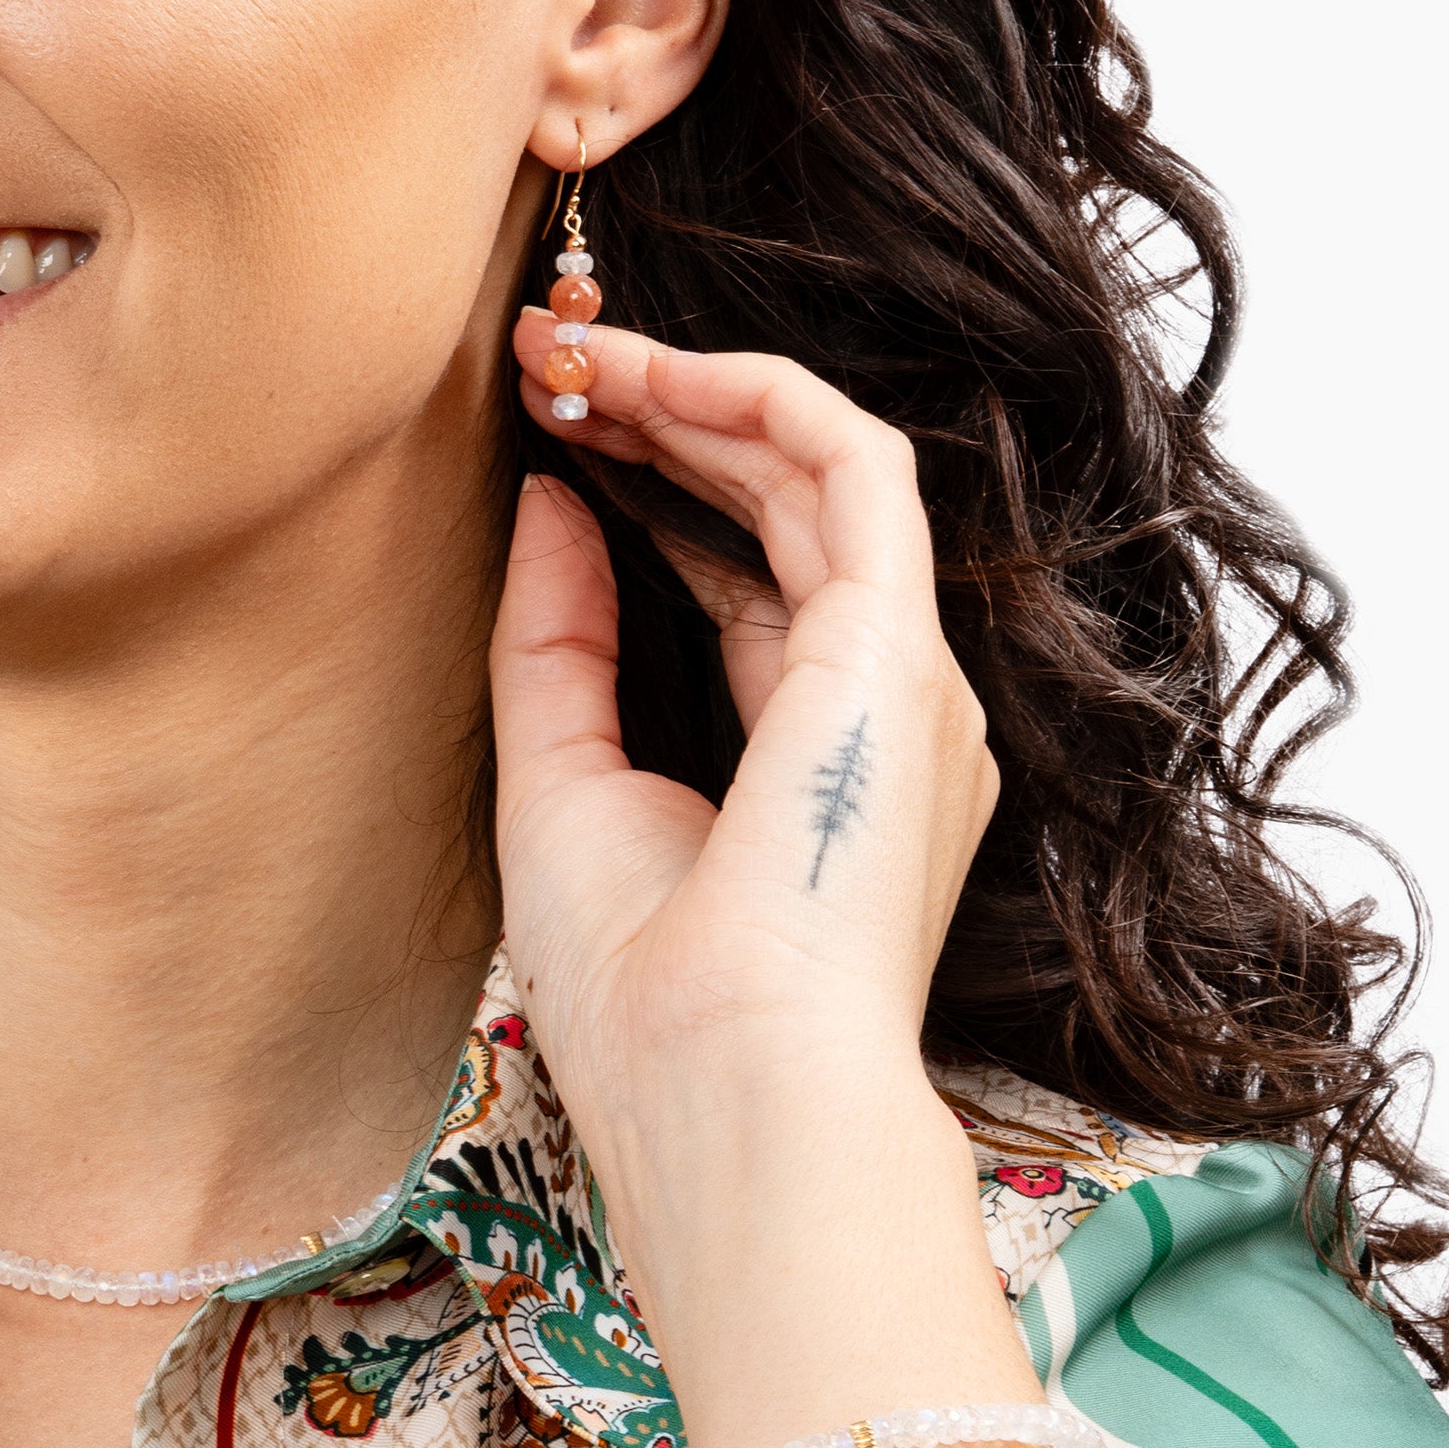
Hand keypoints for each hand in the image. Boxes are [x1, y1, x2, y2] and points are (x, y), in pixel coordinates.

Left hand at [492, 310, 1115, 1447]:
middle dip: (664, 419)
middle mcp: (876, 704)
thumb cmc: (642, 991)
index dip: (648, 484)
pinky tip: (649, 372)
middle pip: (778, 507)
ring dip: (694, 392)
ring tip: (573, 351)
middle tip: (549, 359)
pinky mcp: (897, 646)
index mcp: (810, 755)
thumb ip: (559, 635)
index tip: (547, 426)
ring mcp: (902, 674)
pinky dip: (753, 398)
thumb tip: (546, 497)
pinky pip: (849, 465)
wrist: (726, 1096)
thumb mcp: (560, 782)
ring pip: (816, 467)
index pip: (741, 572)